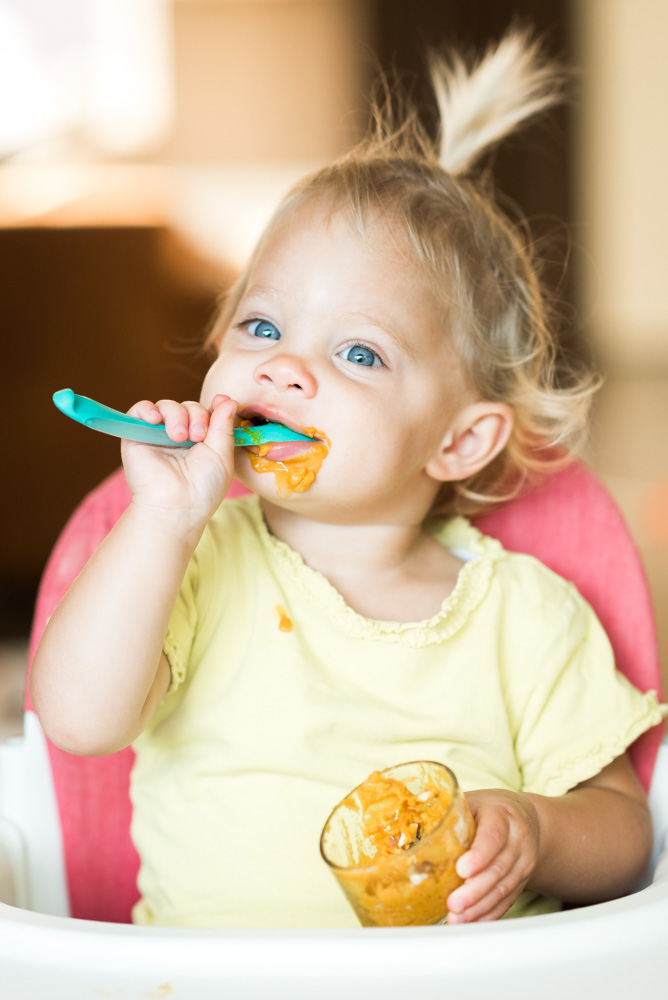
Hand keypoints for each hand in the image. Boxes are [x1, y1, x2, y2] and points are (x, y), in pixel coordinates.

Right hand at [121, 394, 237, 525]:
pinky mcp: (136, 437)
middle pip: (188, 406)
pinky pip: (139, 409)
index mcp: (200, 441)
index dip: (213, 407)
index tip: (221, 403)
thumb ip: (224, 425)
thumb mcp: (222, 454)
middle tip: (198, 436)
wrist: (177, 505)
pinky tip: (157, 420)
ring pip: (167, 406)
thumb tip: (228, 400)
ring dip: (177, 415)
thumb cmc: (204, 486)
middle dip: (197, 415)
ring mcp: (157, 436)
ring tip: (178, 436)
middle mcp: (179, 436)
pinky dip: (147, 409)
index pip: (206, 412)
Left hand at [446, 789, 539, 922]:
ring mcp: (523, 862)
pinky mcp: (521, 882)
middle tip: (453, 904)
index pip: (493, 836)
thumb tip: (406, 832)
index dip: (479, 855)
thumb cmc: (488, 809)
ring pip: (503, 889)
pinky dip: (488, 914)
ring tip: (457, 918)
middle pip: (498, 868)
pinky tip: (472, 922)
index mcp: (502, 814)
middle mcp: (517, 839)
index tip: (461, 870)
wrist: (523, 818)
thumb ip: (447, 815)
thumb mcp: (471, 803)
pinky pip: (506, 901)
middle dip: (474, 890)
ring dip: (479, 907)